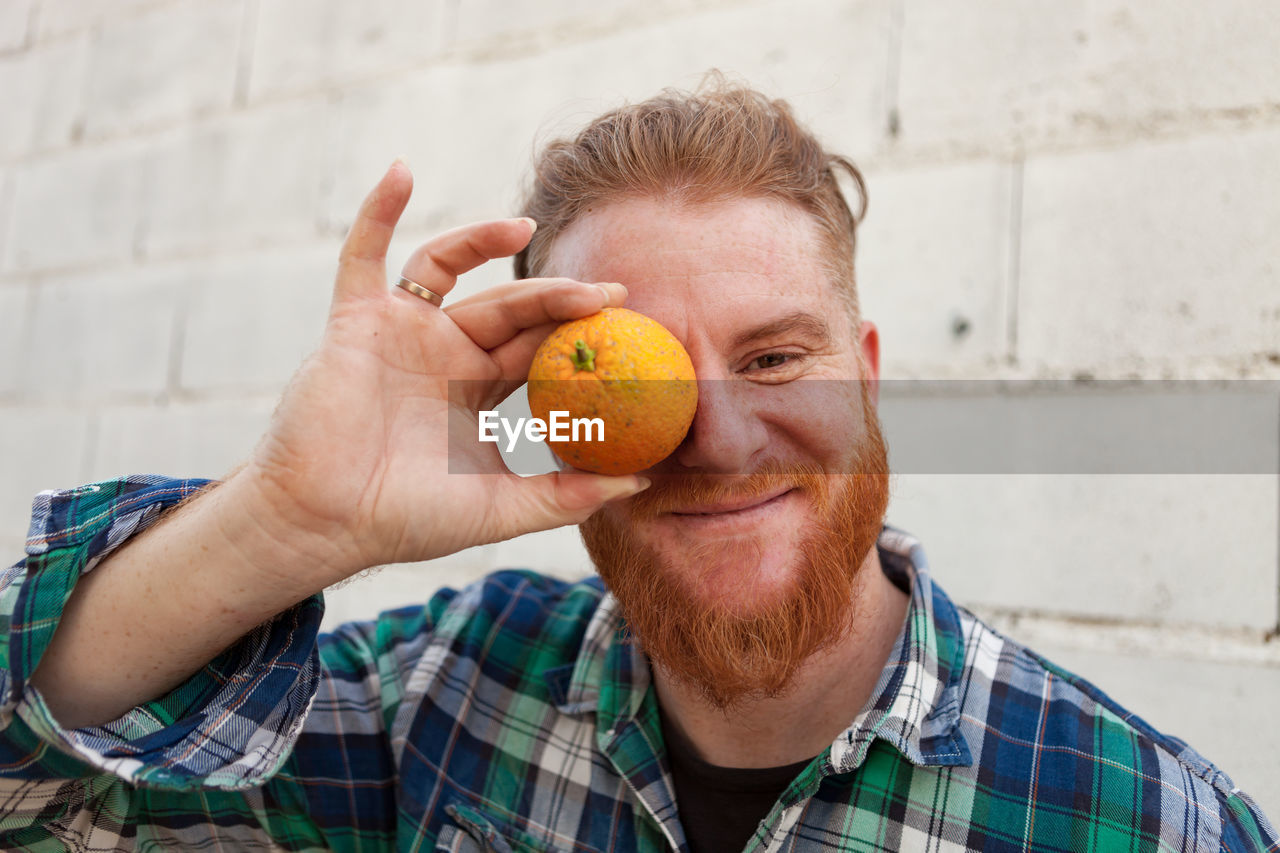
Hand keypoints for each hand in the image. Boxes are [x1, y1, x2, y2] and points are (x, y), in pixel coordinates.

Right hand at [237, 161, 646, 587]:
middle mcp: (444, 353)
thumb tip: (639, 486)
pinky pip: (364, 254)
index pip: (539, 347)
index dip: (581, 331)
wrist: (324, 522)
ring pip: (448, 266)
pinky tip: (401, 171)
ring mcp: (400, 332)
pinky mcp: (355, 321)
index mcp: (478, 388)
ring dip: (483, 239)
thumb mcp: (500, 510)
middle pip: (509, 306)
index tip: (630, 322)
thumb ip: (566, 497)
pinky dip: (378, 211)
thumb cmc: (406, 519)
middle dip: (558, 296)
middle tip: (609, 293)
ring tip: (524, 227)